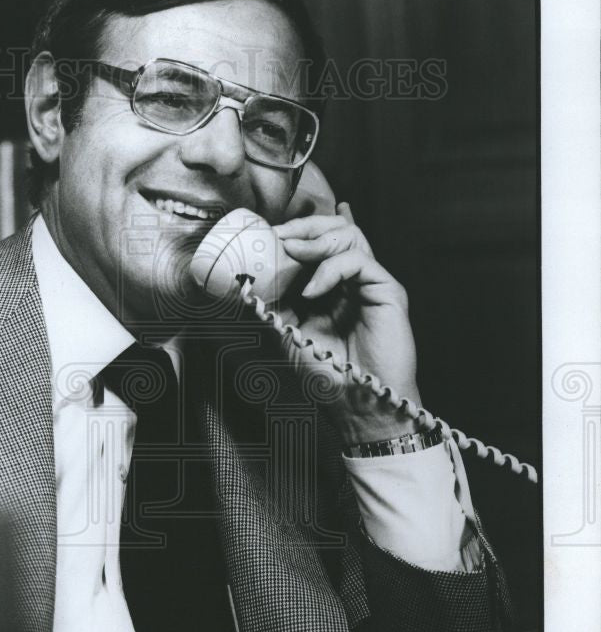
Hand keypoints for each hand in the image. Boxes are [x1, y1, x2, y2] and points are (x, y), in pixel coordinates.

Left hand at [274, 164, 420, 443]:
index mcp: (328, 285)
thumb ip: (274, 303)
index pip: (314, 242)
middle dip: (304, 225)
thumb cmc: (328, 375)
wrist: (359, 406)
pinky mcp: (388, 291)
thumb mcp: (287, 333)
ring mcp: (370, 283)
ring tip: (291, 250)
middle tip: (277, 232)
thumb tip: (245, 279)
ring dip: (316, 238)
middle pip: (334, 228)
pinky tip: (311, 291)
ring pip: (349, 235)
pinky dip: (330, 269)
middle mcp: (351, 279)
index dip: (292, 231)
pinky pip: (359, 262)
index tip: (264, 231)